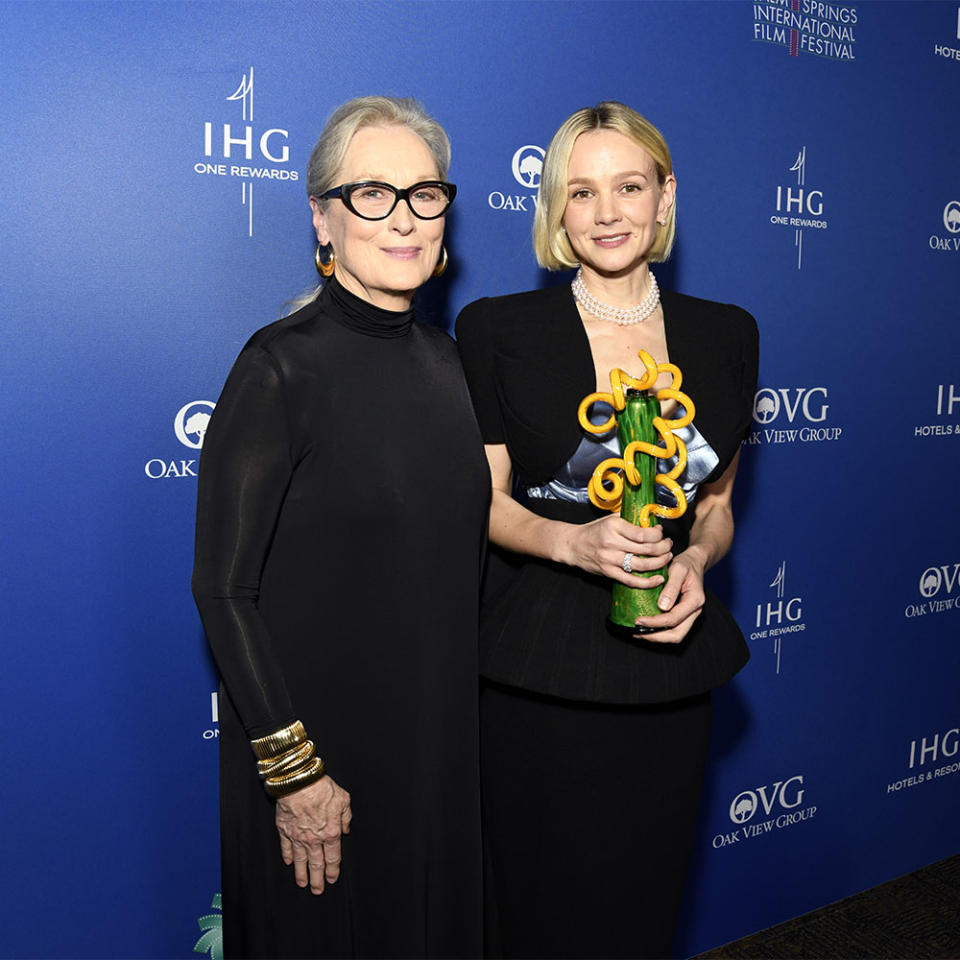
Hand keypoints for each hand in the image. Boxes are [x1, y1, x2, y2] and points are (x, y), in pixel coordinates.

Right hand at [275, 774, 351, 894]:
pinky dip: (288, 857)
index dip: (333, 871)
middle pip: (317, 864)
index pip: (333, 857)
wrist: (299, 782)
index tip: (333, 879)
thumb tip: (346, 830)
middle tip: (318, 890)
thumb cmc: (322, 788)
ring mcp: (298, 837)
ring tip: (303, 884)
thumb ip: (346, 817)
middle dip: (317, 879)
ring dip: (302, 874)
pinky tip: (290, 863)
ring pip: (301, 861)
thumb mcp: (343, 800)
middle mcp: (314, 839)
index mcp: (331, 832)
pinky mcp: (285, 831)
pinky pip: (287, 849)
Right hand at [566, 514, 672, 587]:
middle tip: (669, 545)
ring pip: (642, 565)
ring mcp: (610, 559)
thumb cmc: (594, 531)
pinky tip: (658, 579)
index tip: (661, 533)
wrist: (573, 545)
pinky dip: (647, 582)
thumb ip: (629, 520)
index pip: (643, 533)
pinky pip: (631, 580)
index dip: (657, 535)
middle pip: (646, 549)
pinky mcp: (608, 572)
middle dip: (663, 548)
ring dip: (660, 563)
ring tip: (667, 557)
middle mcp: (612, 543)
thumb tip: (652, 522)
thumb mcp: (610, 518)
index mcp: (613, 526)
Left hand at [635, 550, 705, 643]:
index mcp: (694, 600)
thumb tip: (662, 607)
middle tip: (636, 631)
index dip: (655, 623)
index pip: (674, 619)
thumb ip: (672, 587)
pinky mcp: (683, 614)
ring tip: (638, 632)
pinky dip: (659, 631)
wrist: (693, 562)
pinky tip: (646, 626)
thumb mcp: (678, 569)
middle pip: (677, 634)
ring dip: (656, 636)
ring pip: (675, 634)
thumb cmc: (685, 564)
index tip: (639, 620)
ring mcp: (689, 614)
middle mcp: (694, 611)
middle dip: (655, 636)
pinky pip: (672, 628)